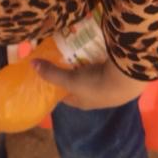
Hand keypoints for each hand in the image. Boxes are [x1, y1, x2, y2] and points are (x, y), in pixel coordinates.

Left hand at [32, 58, 147, 109]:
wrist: (126, 80)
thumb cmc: (95, 85)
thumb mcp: (69, 80)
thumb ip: (51, 73)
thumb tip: (31, 64)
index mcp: (83, 103)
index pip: (66, 97)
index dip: (58, 87)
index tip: (51, 73)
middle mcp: (97, 100)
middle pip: (81, 87)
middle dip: (74, 75)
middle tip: (67, 58)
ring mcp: (110, 90)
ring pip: (95, 79)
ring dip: (89, 69)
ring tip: (82, 53)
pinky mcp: (121, 79)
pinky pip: (107, 71)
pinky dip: (102, 64)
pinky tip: (100, 54)